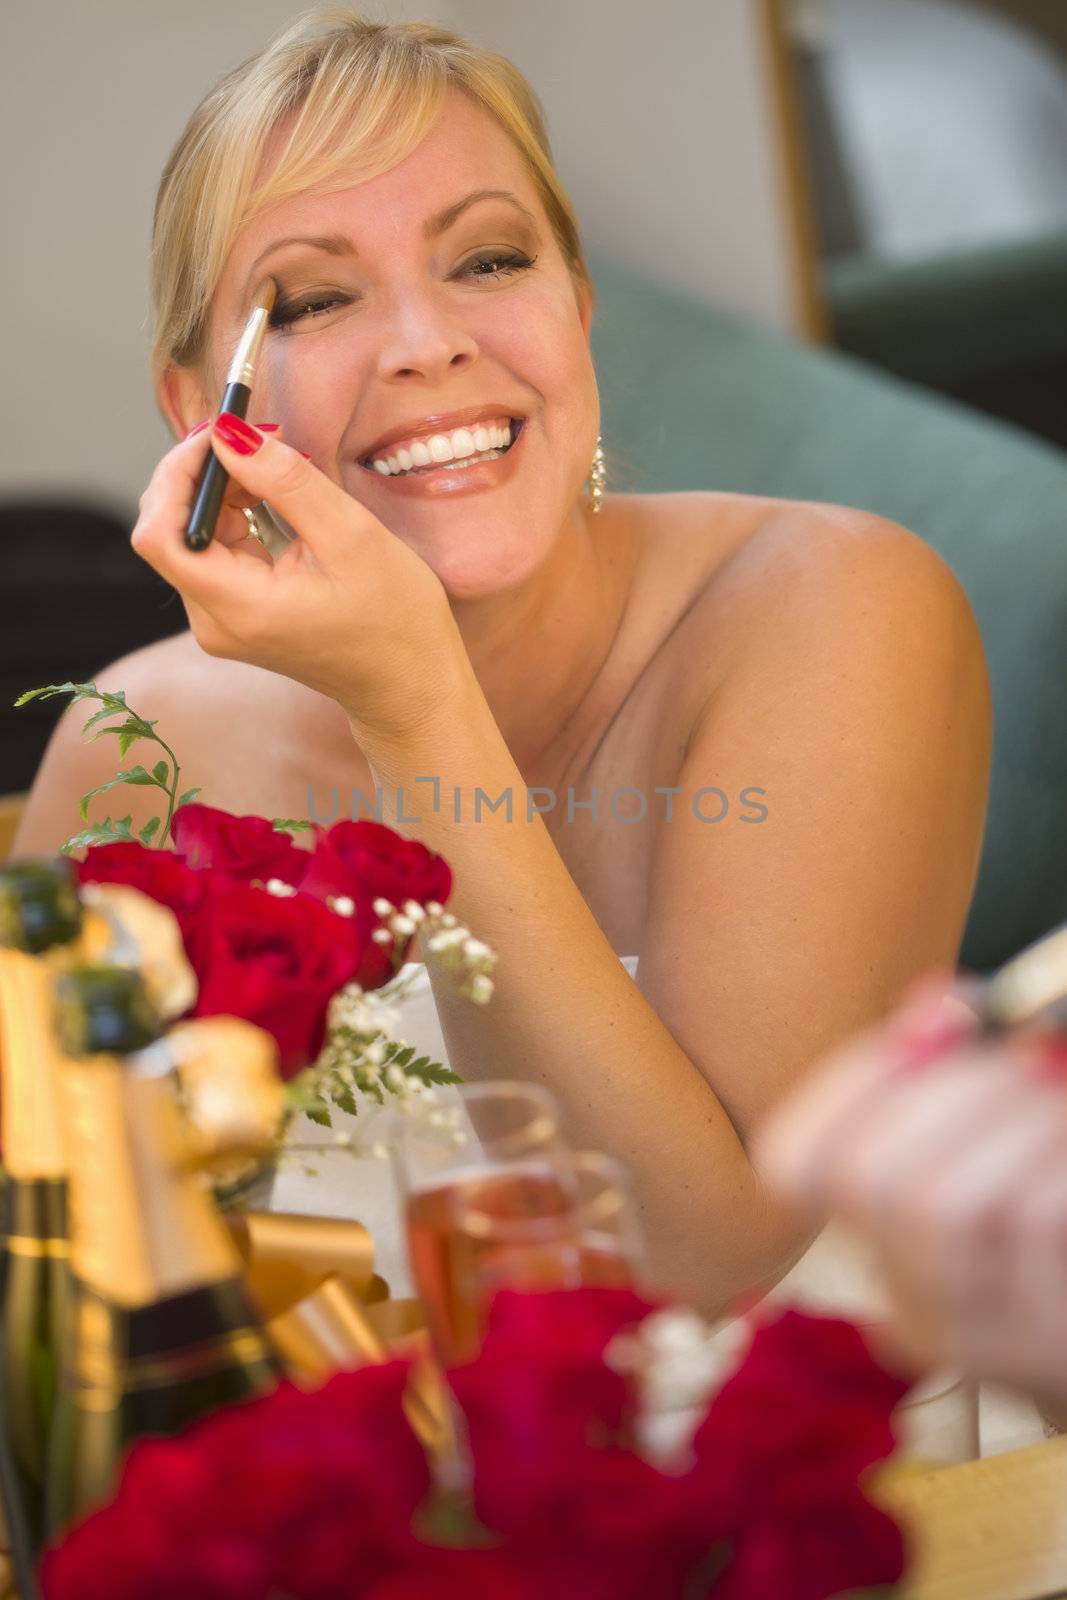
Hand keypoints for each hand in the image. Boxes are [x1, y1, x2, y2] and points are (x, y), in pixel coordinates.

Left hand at [131, 417, 470, 745]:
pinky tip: (270, 503)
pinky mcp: (235, 616)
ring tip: (274, 472)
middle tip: (254, 442)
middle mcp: (214, 622)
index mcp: (238, 609)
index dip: (177, 475)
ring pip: (190, 538)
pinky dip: (233, 517)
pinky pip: (213, 553)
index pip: (160, 533)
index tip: (220, 434)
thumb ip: (286, 482)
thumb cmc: (394, 619)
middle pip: (169, 532)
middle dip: (201, 477)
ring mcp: (221, 622)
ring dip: (220, 493)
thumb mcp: (351, 537)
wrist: (408, 684)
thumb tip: (231, 434)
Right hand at [754, 972, 1066, 1403]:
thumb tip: (935, 1003)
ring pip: (946, 1203)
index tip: (947, 1018)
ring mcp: (972, 1337)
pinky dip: (1055, 1159)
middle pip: (868, 1178)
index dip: (853, 1079)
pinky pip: (1032, 1220)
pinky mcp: (1039, 1343)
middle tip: (1024, 1054)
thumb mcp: (993, 1133)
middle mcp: (906, 1301)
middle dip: (952, 1087)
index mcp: (875, 1240)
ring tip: (1059, 1095)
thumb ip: (949, 1070)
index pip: (794, 1162)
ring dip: (1015, 1119)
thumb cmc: (1053, 1202)